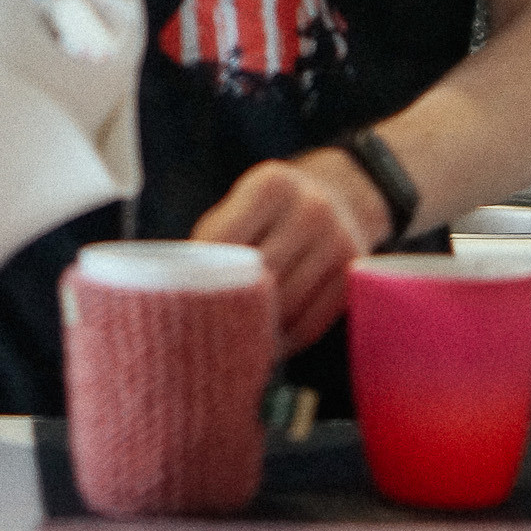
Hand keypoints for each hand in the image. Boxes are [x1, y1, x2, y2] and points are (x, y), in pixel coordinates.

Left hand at [190, 151, 391, 354]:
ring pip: (284, 307)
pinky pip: (310, 324)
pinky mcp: (352, 275)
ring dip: (257, 332)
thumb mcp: (244, 204)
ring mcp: (339, 241)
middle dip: (229, 306)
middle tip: (204, 331)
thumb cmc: (274, 210)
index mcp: (272, 184)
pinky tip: (266, 346)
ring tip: (232, 344)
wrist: (343, 196)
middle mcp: (311, 208)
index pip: (224, 239)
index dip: (201, 275)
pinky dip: (284, 341)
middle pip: (258, 277)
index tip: (183, 298)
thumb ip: (214, 238)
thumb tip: (177, 289)